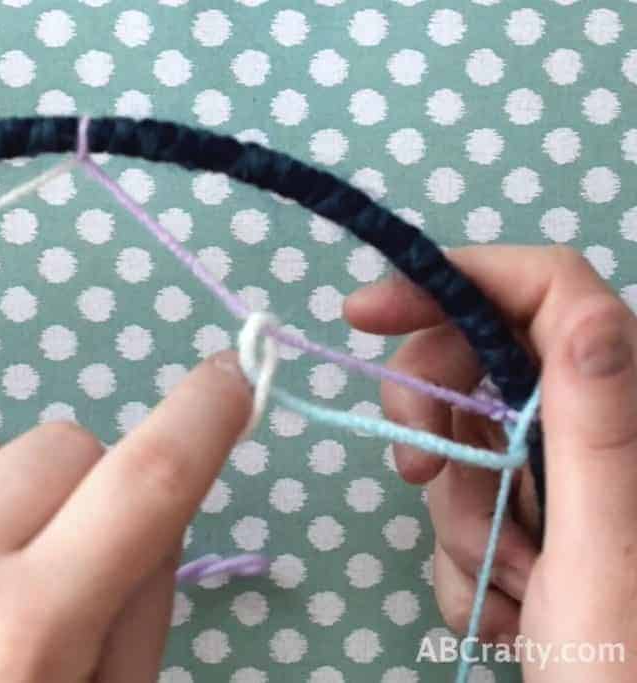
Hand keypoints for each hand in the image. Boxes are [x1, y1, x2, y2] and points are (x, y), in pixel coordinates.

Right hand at [345, 245, 636, 678]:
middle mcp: (596, 433)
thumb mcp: (603, 551)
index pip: (549, 292)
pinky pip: (468, 510)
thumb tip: (587, 307)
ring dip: (462, 522)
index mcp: (625, 414)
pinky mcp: (538, 524)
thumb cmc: (621, 669)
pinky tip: (510, 618)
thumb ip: (598, 424)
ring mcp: (564, 481)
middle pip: (485, 364)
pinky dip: (468, 563)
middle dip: (438, 424)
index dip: (453, 281)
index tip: (363, 312)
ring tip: (510, 591)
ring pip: (467, 449)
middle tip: (414, 474)